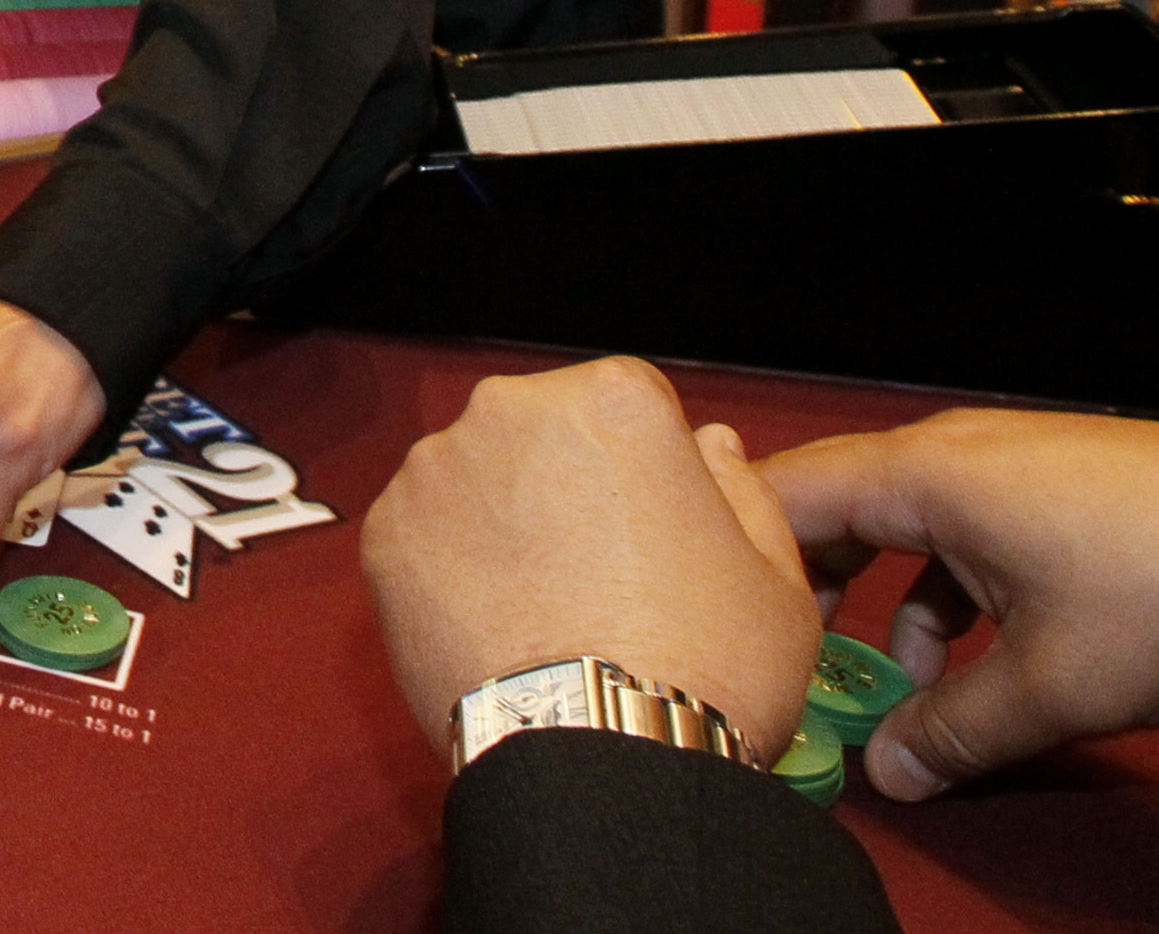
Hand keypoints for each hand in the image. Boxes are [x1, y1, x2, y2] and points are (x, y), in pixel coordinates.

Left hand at [362, 356, 818, 766]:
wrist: (604, 757)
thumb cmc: (705, 668)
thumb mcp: (774, 575)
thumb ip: (739, 486)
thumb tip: (709, 445)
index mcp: (612, 401)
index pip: (626, 404)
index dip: (644, 470)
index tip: (651, 527)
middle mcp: (511, 411)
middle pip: (542, 433)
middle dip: (565, 485)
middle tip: (598, 575)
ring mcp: (436, 471)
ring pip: (477, 480)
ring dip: (502, 522)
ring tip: (545, 608)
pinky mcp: (385, 535)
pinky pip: (424, 535)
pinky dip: (448, 569)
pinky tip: (495, 626)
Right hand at [761, 409, 1158, 800]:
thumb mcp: (1057, 686)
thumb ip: (956, 732)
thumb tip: (893, 773)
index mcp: (930, 473)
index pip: (784, 495)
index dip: (734, 557)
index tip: (712, 622)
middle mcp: (960, 452)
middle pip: (838, 510)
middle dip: (807, 593)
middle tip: (787, 666)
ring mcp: (1017, 465)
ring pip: (909, 529)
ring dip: (887, 606)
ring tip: (893, 690)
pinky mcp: (1065, 490)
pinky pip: (968, 534)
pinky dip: (950, 595)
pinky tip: (978, 665)